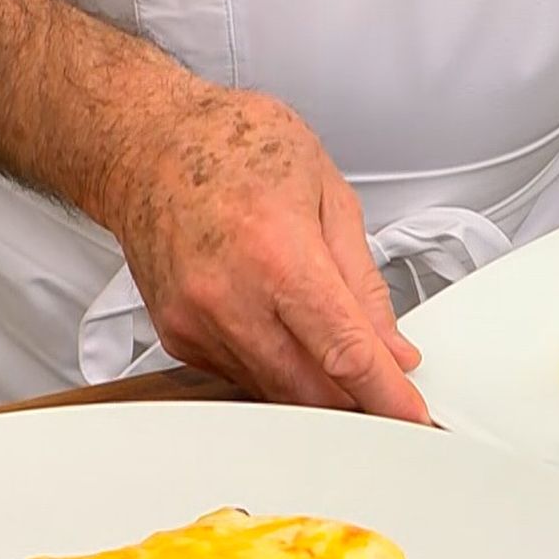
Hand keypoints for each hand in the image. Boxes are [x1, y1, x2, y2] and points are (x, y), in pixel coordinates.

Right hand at [100, 85, 428, 421]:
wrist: (146, 142)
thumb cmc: (231, 146)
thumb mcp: (328, 193)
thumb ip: (364, 281)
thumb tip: (392, 345)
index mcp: (277, 253)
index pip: (344, 351)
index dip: (387, 396)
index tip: (412, 416)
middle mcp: (230, 297)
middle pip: (310, 390)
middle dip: (357, 400)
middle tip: (384, 385)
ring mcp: (197, 322)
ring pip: (276, 392)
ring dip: (315, 385)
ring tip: (329, 339)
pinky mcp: (178, 337)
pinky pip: (241, 376)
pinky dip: (275, 367)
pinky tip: (280, 326)